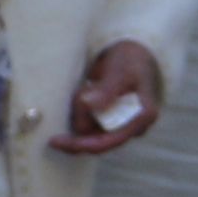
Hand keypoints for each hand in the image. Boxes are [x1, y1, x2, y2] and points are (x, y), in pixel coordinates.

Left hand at [51, 41, 162, 156]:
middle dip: (79, 119)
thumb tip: (89, 105)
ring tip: (88, 84)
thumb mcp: (120, 71)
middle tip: (78, 92)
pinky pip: (89, 123)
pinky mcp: (111, 120)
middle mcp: (132, 127)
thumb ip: (106, 90)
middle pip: (96, 139)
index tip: (56, 141)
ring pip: (90, 131)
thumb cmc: (131, 59)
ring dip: (80, 112)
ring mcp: (121, 125)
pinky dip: (80, 110)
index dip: (81, 144)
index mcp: (141, 118)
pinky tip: (86, 89)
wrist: (135, 51)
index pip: (108, 142)